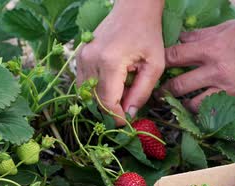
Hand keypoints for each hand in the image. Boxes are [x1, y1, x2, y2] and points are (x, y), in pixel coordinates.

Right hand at [77, 1, 164, 125]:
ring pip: (86, 93)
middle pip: (94, 100)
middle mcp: (90, 59)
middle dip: (109, 112)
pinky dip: (96, 91)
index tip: (128, 124)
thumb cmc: (148, 35)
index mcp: (109, 62)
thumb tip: (131, 114)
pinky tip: (113, 88)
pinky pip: (83, 82)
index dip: (116, 118)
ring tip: (121, 101)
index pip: (107, 102)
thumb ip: (142, 92)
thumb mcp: (154, 65)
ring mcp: (82, 57)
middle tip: (125, 115)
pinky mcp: (80, 56)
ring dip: (101, 102)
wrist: (134, 10)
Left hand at [163, 20, 234, 110]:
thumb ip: (203, 35)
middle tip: (161, 93)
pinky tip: (203, 111)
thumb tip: (183, 39)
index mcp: (210, 47)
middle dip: (166, 90)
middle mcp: (215, 69)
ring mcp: (227, 88)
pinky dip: (206, 113)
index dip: (162, 63)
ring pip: (193, 104)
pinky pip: (215, 112)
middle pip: (178, 85)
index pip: (174, 56)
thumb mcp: (228, 27)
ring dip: (184, 105)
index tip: (157, 68)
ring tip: (181, 105)